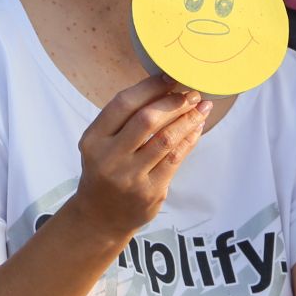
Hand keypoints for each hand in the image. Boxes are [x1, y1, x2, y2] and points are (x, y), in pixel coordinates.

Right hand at [66, 73, 210, 241]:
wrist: (100, 217)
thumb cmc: (106, 169)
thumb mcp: (102, 143)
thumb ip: (126, 119)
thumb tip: (167, 87)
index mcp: (93, 139)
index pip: (123, 104)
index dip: (150, 87)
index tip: (171, 77)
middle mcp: (108, 158)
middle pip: (147, 120)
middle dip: (174, 102)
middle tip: (192, 93)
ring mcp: (129, 177)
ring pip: (166, 139)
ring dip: (188, 119)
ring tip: (201, 108)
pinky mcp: (150, 192)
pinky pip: (176, 159)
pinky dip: (189, 139)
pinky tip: (197, 129)